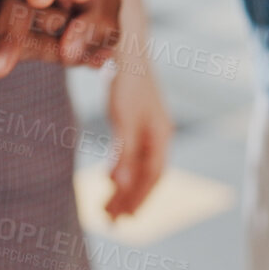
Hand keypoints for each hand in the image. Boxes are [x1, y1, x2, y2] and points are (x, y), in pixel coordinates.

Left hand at [105, 56, 170, 219]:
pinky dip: (122, 170)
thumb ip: (124, 152)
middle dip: (130, 199)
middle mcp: (159, 134)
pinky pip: (132, 154)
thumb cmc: (126, 82)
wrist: (125, 47)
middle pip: (147, 175)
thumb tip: (122, 184)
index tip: (124, 219)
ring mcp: (149, 128)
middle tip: (111, 222)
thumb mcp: (123, 118)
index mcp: (161, 135)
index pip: (154, 176)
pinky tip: (108, 179)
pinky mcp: (137, 121)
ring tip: (107, 207)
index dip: (140, 199)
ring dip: (125, 188)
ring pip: (139, 166)